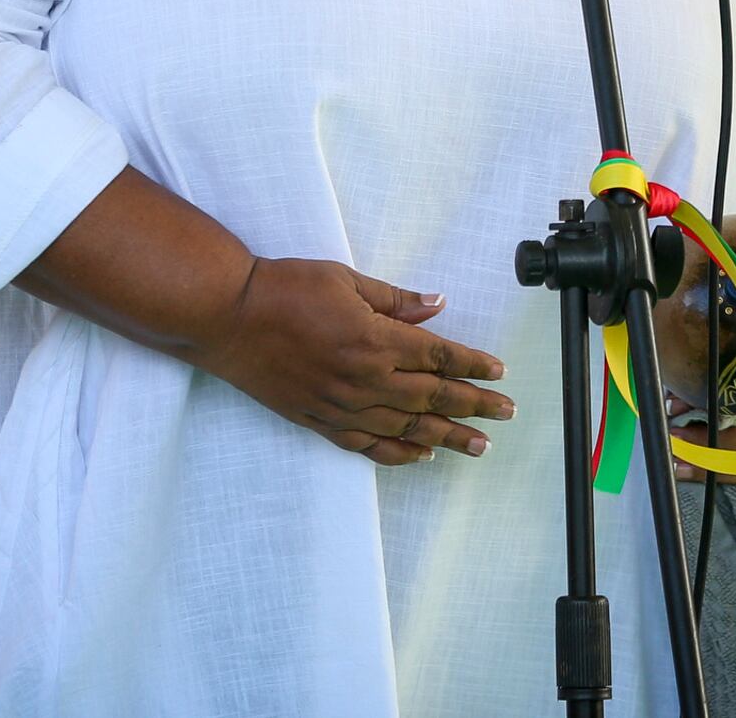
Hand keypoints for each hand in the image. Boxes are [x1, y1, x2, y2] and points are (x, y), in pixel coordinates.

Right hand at [188, 258, 515, 465]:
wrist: (228, 317)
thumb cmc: (285, 289)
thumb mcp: (345, 279)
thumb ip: (395, 299)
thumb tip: (436, 304)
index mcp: (375, 339)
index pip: (439, 356)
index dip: (473, 365)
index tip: (499, 373)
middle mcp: (364, 379)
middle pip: (433, 397)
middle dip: (475, 405)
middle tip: (506, 413)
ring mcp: (342, 405)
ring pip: (407, 427)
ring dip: (447, 436)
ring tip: (479, 445)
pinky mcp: (320, 421)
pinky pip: (368, 445)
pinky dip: (399, 452)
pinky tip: (422, 456)